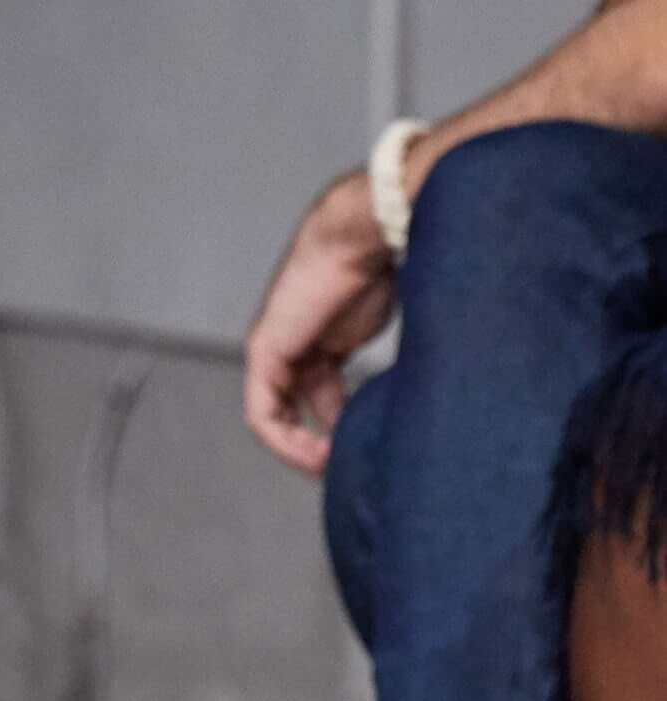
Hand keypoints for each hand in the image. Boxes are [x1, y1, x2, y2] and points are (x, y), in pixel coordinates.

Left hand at [242, 167, 396, 471]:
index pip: (324, 392)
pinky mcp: (265, 350)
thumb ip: (400, 354)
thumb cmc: (391, 260)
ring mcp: (277, 345)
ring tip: (333, 470)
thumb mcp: (401, 320)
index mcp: (327, 335)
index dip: (344, 426)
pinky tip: (317, 456)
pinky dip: (285, 440)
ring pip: (276, 414)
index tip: (371, 449)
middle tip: (353, 469)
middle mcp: (298, 342)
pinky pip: (263, 410)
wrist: (368, 231)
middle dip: (324, 441)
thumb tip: (437, 387)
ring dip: (301, 449)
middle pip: (302, 405)